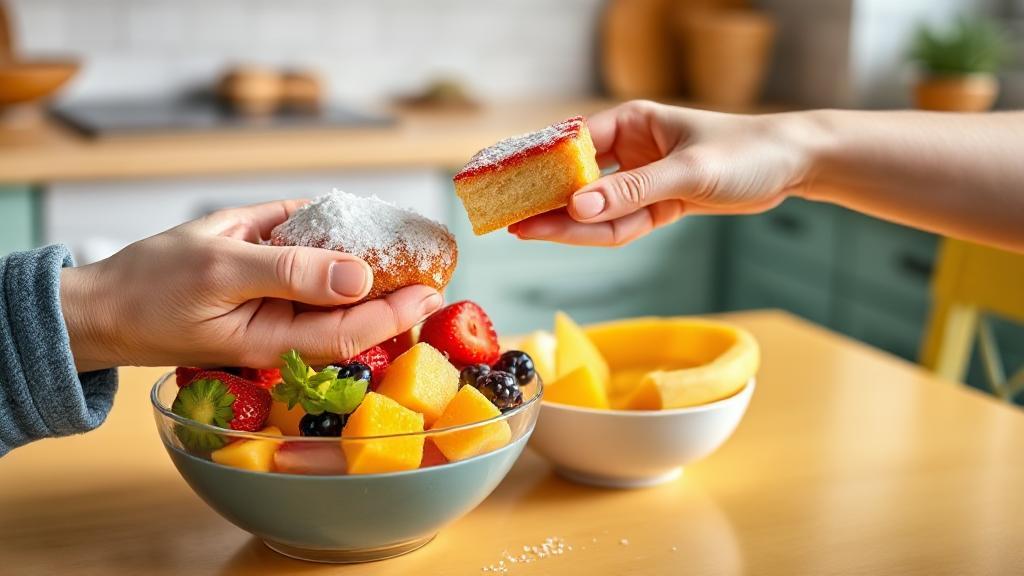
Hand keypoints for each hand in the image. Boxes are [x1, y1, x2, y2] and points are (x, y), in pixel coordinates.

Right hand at [60, 200, 443, 371]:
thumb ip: (290, 271)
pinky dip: (328, 246)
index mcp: (276, 337)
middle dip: (396, 295)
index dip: (398, 313)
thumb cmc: (151, 290)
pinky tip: (353, 232)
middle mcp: (283, 327)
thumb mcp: (220, 270)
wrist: (100, 303)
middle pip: (353, 316)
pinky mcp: (259, 285)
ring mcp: (271, 307)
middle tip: (437, 266)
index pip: (353, 332)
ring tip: (409, 247)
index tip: (435, 288)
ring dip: (369, 272)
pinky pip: (304, 267)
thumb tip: (360, 275)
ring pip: (333, 293)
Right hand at [511, 100, 823, 245]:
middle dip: (546, 199)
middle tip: (510, 219)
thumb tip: (579, 206)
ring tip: (526, 232)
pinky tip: (569, 236)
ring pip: (597, 204)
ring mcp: (643, 177)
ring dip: (567, 221)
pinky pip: (621, 221)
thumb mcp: (688, 171)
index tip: (511, 184)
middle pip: (578, 178)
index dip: (540, 167)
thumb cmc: (746, 152)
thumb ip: (633, 191)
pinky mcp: (658, 202)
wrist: (791, 165)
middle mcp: (631, 147)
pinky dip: (600, 232)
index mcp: (632, 122)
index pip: (574, 145)